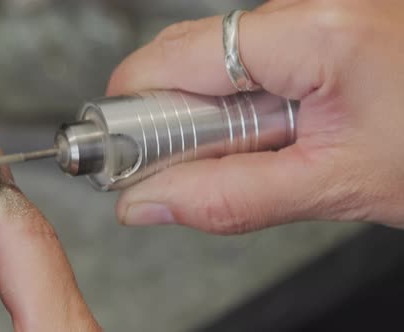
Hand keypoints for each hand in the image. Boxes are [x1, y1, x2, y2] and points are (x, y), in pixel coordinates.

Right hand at [108, 0, 403, 232]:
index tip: (126, 151)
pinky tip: (273, 124)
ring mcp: (315, 6)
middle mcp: (311, 1)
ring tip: (256, 147)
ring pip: (216, 53)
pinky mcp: (319, 18)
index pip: (172, 57)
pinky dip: (242, 94)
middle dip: (171, 112)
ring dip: (212, 107)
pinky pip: (249, 52)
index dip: (135, 107)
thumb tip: (146, 204)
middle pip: (186, 50)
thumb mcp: (334, 187)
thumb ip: (228, 199)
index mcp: (315, 31)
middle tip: (193, 163)